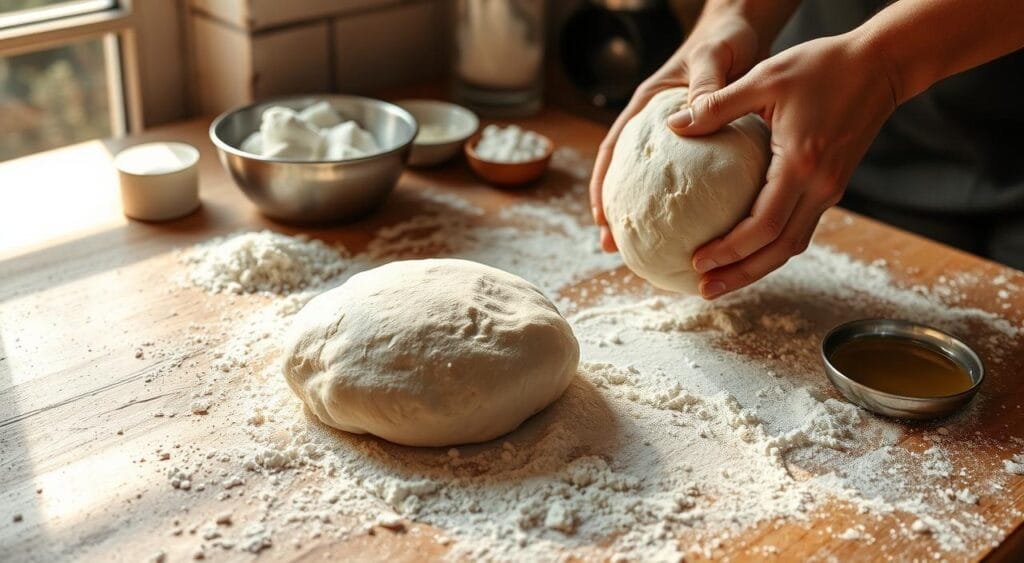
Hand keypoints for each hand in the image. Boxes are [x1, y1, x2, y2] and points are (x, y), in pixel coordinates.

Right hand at [589, 9, 759, 251]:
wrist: (745, 31)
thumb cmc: (724, 40)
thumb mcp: (712, 58)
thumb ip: (704, 86)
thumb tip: (695, 116)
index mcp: (648, 108)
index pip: (613, 150)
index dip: (601, 184)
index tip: (599, 217)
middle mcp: (658, 129)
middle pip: (628, 176)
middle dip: (616, 212)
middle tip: (613, 247)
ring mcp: (679, 141)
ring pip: (658, 184)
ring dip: (653, 217)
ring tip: (652, 253)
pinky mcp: (704, 147)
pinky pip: (696, 181)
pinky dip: (695, 207)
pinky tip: (707, 233)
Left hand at [668, 34, 898, 298]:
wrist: (883, 64)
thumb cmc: (824, 66)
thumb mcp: (765, 77)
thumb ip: (717, 104)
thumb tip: (674, 125)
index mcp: (801, 165)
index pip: (763, 226)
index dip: (729, 250)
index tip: (697, 261)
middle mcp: (820, 187)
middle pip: (778, 250)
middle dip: (740, 274)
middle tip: (704, 290)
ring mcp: (830, 190)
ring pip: (791, 245)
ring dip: (756, 267)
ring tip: (720, 280)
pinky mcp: (832, 186)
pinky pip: (799, 228)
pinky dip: (772, 246)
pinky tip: (746, 248)